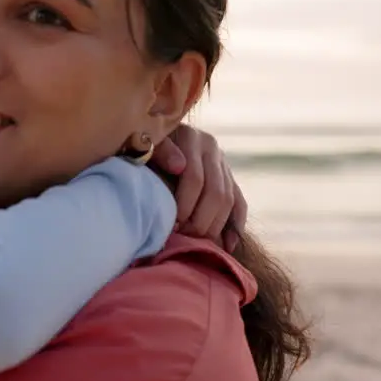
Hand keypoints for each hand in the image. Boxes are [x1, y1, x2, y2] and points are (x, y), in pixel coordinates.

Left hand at [150, 125, 246, 251]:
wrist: (151, 136)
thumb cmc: (140, 144)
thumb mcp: (145, 142)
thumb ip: (160, 150)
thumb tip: (180, 166)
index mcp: (191, 138)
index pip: (195, 179)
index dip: (185, 205)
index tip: (172, 226)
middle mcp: (211, 147)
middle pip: (216, 193)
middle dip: (201, 220)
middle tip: (184, 237)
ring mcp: (222, 161)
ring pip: (229, 200)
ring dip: (215, 226)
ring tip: (197, 242)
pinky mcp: (229, 175)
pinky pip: (239, 202)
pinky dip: (235, 225)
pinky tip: (227, 245)